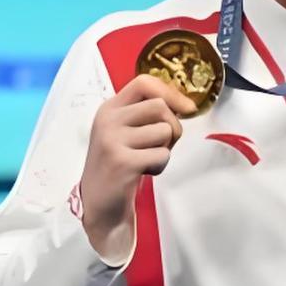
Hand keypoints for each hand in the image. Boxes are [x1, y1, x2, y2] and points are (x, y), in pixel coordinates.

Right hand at [78, 74, 195, 259]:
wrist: (99, 202)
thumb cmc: (120, 164)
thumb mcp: (125, 131)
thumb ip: (147, 114)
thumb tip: (186, 105)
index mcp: (109, 108)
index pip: (144, 82)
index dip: (171, 93)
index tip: (186, 109)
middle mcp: (108, 120)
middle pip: (159, 106)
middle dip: (173, 126)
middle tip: (163, 144)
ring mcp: (112, 140)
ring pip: (164, 131)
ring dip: (165, 149)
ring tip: (148, 159)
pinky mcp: (122, 162)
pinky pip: (161, 155)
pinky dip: (160, 166)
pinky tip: (144, 171)